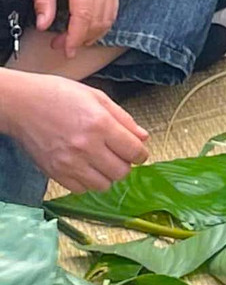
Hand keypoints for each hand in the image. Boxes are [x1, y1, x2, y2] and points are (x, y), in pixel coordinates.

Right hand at [0, 70, 147, 192]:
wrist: (22, 104)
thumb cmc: (59, 95)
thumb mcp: (98, 98)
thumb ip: (124, 119)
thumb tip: (143, 137)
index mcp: (100, 125)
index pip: (134, 152)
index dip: (141, 154)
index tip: (138, 152)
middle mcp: (86, 147)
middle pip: (121, 172)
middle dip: (125, 165)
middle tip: (119, 156)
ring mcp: (69, 162)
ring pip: (103, 185)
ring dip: (107, 176)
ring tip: (101, 162)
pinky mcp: (54, 172)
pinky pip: (81, 189)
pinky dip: (87, 182)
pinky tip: (85, 167)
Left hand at [29, 0, 117, 56]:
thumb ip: (44, 0)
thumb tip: (44, 25)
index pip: (84, 16)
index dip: (75, 37)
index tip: (65, 48)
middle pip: (100, 20)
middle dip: (82, 38)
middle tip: (61, 45)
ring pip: (110, 16)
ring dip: (94, 32)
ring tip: (73, 38)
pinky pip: (113, 6)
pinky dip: (103, 20)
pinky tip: (88, 25)